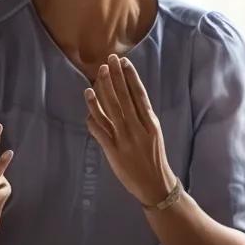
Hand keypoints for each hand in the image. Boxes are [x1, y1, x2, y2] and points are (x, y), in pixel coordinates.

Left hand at [84, 55, 176, 206]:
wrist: (155, 184)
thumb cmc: (154, 157)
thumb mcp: (154, 133)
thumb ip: (142, 117)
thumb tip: (127, 97)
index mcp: (151, 123)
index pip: (139, 94)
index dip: (130, 77)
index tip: (123, 62)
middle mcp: (138, 128)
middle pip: (124, 98)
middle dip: (115, 77)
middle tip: (108, 60)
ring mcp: (125, 139)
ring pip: (111, 111)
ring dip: (102, 92)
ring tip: (96, 77)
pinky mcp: (114, 151)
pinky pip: (100, 130)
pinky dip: (93, 116)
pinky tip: (88, 104)